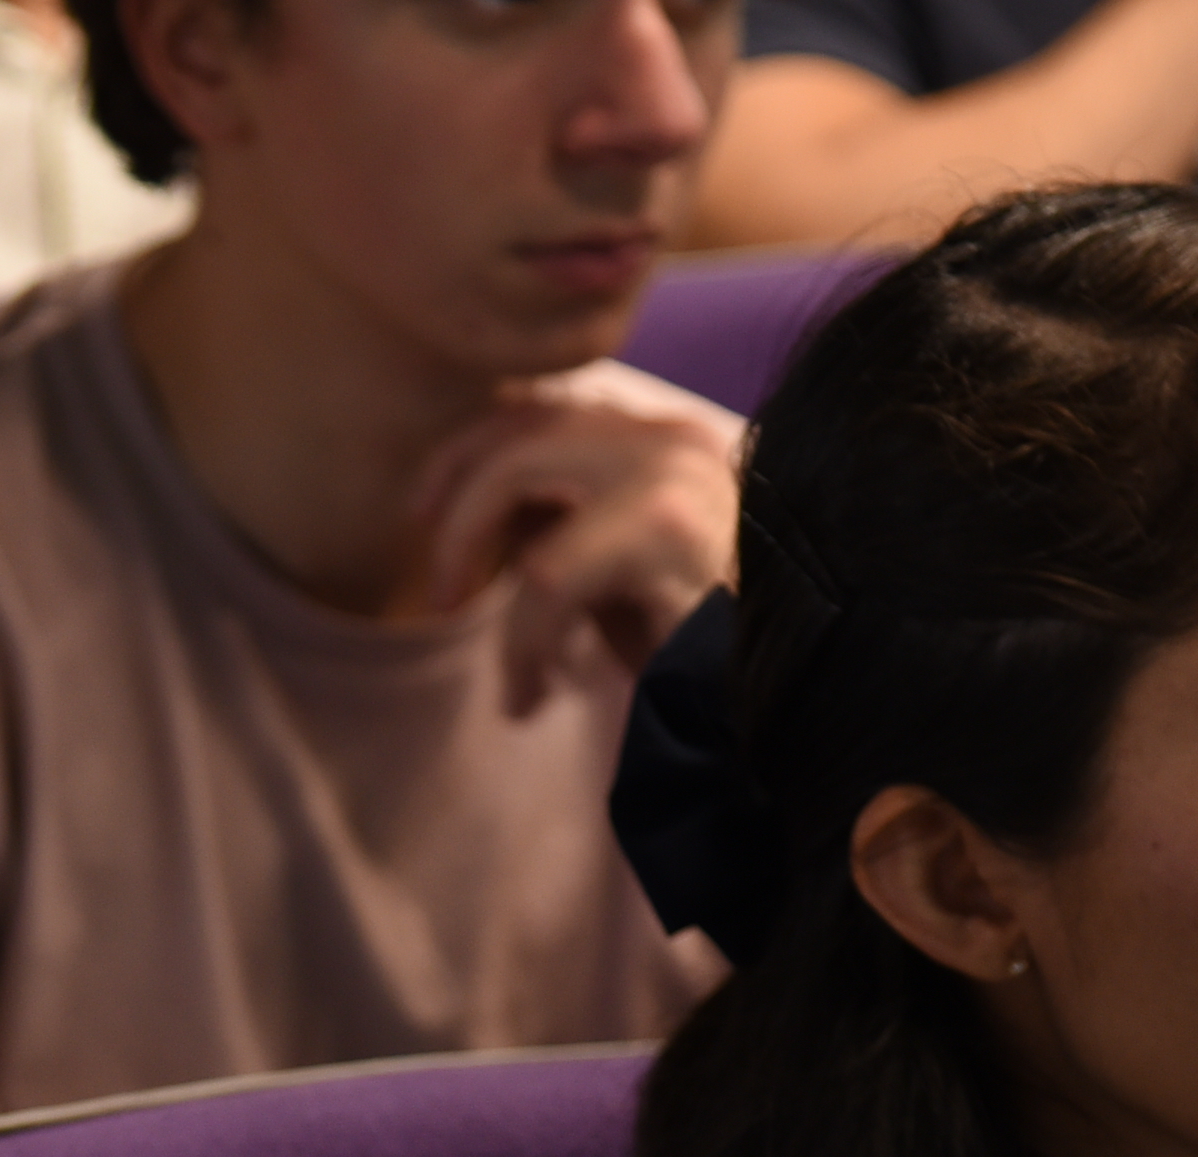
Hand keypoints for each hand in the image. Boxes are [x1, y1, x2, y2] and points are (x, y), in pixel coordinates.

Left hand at [407, 361, 746, 719]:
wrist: (774, 707)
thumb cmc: (690, 651)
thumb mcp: (610, 572)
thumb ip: (557, 521)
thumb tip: (476, 503)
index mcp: (659, 437)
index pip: (539, 407)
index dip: (466, 453)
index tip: (423, 515)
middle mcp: (668, 437)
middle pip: (520, 427)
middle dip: (458, 504)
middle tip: (443, 593)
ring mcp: (670, 473)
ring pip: (517, 480)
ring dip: (476, 565)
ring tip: (502, 657)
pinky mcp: (666, 531)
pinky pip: (546, 575)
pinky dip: (520, 644)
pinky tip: (531, 694)